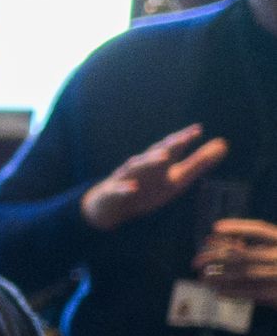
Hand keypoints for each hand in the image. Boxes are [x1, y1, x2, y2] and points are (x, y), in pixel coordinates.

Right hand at [84, 125, 232, 231]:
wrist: (111, 204)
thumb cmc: (148, 188)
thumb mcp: (177, 178)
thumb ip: (199, 162)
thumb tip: (224, 143)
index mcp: (160, 162)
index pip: (173, 147)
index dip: (184, 139)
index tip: (198, 130)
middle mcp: (143, 166)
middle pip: (156, 153)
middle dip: (169, 146)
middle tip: (183, 139)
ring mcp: (126, 178)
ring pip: (136, 167)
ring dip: (149, 161)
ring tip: (162, 157)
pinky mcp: (114, 193)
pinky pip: (119, 190)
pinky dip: (125, 188)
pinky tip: (132, 187)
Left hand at [198, 218, 276, 297]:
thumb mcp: (273, 252)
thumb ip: (252, 247)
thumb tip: (218, 241)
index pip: (260, 229)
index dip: (239, 227)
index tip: (215, 227)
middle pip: (245, 254)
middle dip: (216, 257)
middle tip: (195, 261)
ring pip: (246, 273)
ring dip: (221, 276)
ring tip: (203, 278)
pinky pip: (252, 292)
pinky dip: (233, 292)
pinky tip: (218, 292)